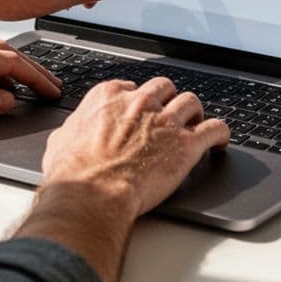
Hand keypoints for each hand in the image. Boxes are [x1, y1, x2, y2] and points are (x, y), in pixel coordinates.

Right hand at [41, 77, 230, 217]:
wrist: (93, 194)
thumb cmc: (74, 174)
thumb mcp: (60, 143)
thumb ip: (71, 131)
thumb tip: (67, 135)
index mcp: (109, 97)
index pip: (131, 87)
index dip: (138, 100)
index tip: (141, 111)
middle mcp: (140, 103)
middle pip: (165, 88)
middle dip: (168, 100)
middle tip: (169, 115)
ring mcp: (166, 121)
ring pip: (192, 102)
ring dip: (194, 113)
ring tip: (195, 125)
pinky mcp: (187, 144)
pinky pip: (215, 128)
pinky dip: (221, 133)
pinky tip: (220, 140)